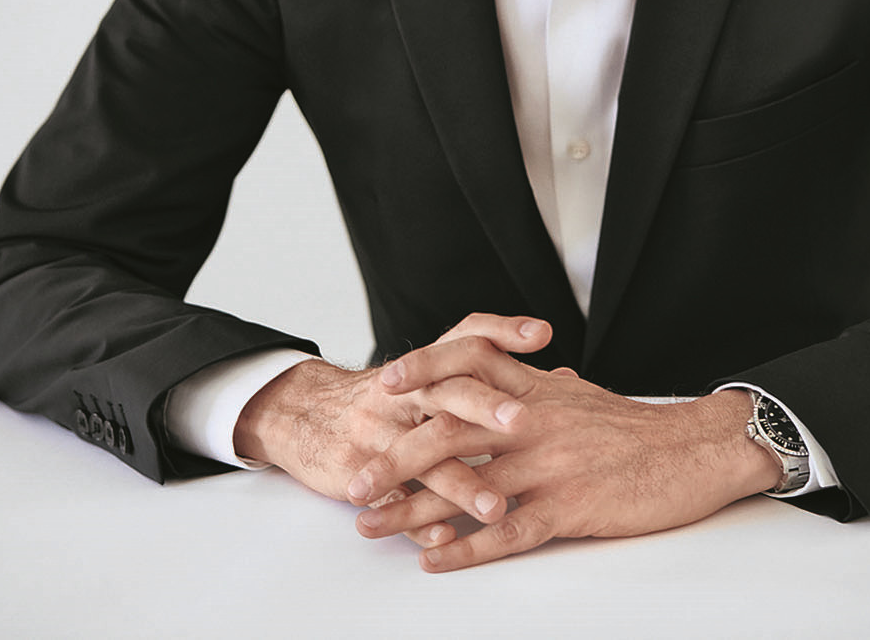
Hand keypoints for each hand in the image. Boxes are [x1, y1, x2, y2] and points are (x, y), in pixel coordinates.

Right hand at [233, 313, 553, 547]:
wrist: (307, 414)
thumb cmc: (387, 399)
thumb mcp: (431, 377)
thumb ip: (493, 376)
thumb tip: (562, 379)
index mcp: (426, 368)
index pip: (468, 337)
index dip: (503, 331)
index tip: (541, 334)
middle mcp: (403, 394)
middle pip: (447, 392)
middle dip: (485, 407)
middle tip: (523, 422)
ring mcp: (379, 432)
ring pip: (423, 456)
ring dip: (461, 483)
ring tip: (496, 507)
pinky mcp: (357, 471)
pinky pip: (391, 498)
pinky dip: (418, 520)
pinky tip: (445, 537)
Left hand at [347, 334, 780, 570]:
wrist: (695, 451)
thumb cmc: (638, 428)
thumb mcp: (583, 397)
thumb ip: (546, 390)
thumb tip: (536, 379)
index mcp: (536, 390)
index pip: (468, 364)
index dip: (423, 370)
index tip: (384, 387)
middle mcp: (534, 422)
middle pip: (451, 431)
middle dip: (397, 457)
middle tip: (355, 480)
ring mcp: (550, 464)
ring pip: (468, 487)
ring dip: (414, 511)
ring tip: (374, 528)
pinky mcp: (570, 506)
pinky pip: (508, 532)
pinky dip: (466, 548)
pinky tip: (434, 560)